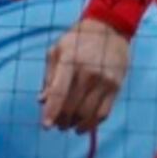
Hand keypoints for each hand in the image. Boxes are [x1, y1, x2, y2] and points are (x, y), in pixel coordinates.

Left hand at [39, 18, 132, 132]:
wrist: (108, 30)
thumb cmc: (76, 41)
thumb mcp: (56, 51)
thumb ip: (49, 77)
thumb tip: (41, 100)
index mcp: (69, 62)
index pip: (59, 92)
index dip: (51, 111)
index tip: (45, 126)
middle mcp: (88, 73)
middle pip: (73, 106)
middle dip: (62, 120)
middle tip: (56, 125)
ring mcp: (104, 81)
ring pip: (88, 113)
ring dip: (76, 125)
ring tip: (68, 127)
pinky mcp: (116, 87)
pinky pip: (104, 112)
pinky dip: (93, 123)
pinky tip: (83, 126)